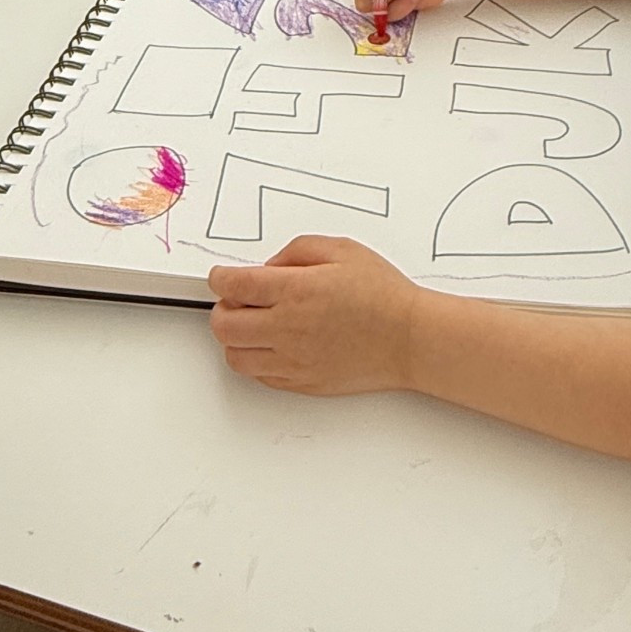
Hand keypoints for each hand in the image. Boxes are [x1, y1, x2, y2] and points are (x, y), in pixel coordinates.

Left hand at [208, 237, 418, 394]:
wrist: (410, 338)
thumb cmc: (383, 294)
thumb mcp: (342, 249)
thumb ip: (296, 251)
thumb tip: (267, 267)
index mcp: (296, 291)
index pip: (234, 285)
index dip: (220, 278)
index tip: (222, 276)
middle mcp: (288, 328)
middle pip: (224, 324)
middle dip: (222, 308)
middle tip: (236, 300)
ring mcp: (292, 360)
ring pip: (235, 356)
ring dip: (234, 338)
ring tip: (252, 324)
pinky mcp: (301, 382)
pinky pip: (259, 376)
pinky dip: (255, 359)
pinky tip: (271, 344)